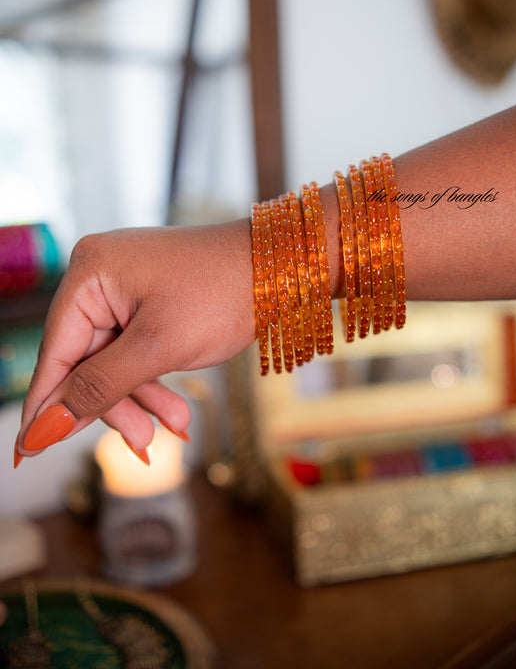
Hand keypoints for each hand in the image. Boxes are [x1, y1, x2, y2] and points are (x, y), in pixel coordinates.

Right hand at [16, 220, 254, 460]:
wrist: (282, 267)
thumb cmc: (223, 294)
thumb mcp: (158, 348)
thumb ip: (99, 388)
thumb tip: (45, 426)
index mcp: (90, 274)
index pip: (54, 352)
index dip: (46, 405)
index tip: (27, 452)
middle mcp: (100, 276)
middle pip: (84, 360)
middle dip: (114, 404)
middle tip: (142, 441)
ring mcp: (125, 288)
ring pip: (113, 360)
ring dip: (140, 397)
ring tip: (176, 423)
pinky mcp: (148, 300)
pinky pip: (135, 348)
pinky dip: (153, 379)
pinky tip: (174, 410)